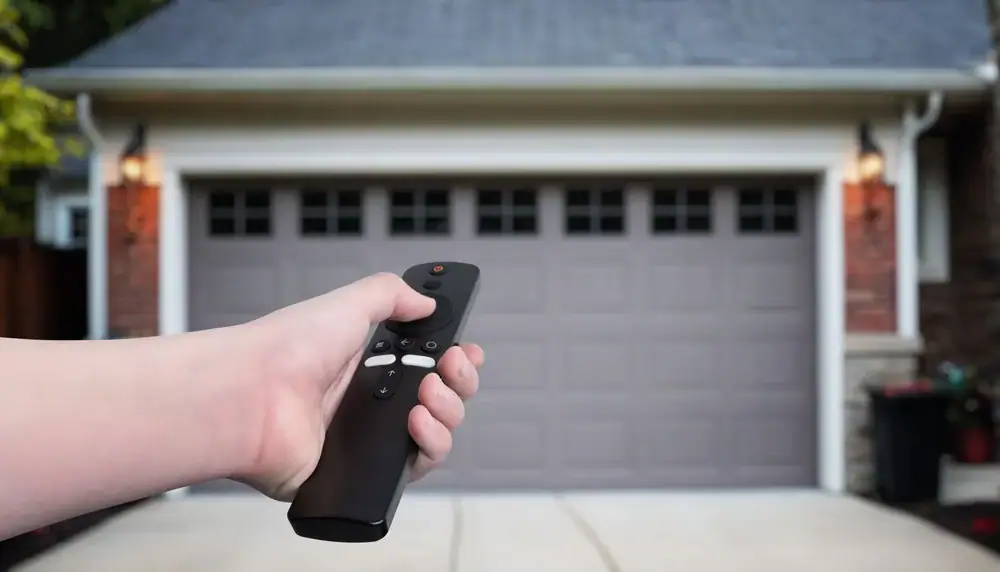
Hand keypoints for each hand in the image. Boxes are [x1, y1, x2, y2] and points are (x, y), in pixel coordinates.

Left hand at [234, 272, 482, 500]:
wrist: (252, 396)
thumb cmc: (286, 349)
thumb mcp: (347, 303)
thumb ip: (392, 295)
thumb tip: (427, 300)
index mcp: (366, 364)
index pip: (425, 366)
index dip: (453, 361)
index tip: (465, 352)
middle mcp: (368, 403)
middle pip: (440, 401)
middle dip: (458, 383)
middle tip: (449, 369)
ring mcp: (366, 440)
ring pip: (435, 435)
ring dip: (448, 412)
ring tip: (427, 396)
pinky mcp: (361, 473)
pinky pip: (413, 468)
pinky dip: (429, 446)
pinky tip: (417, 424)